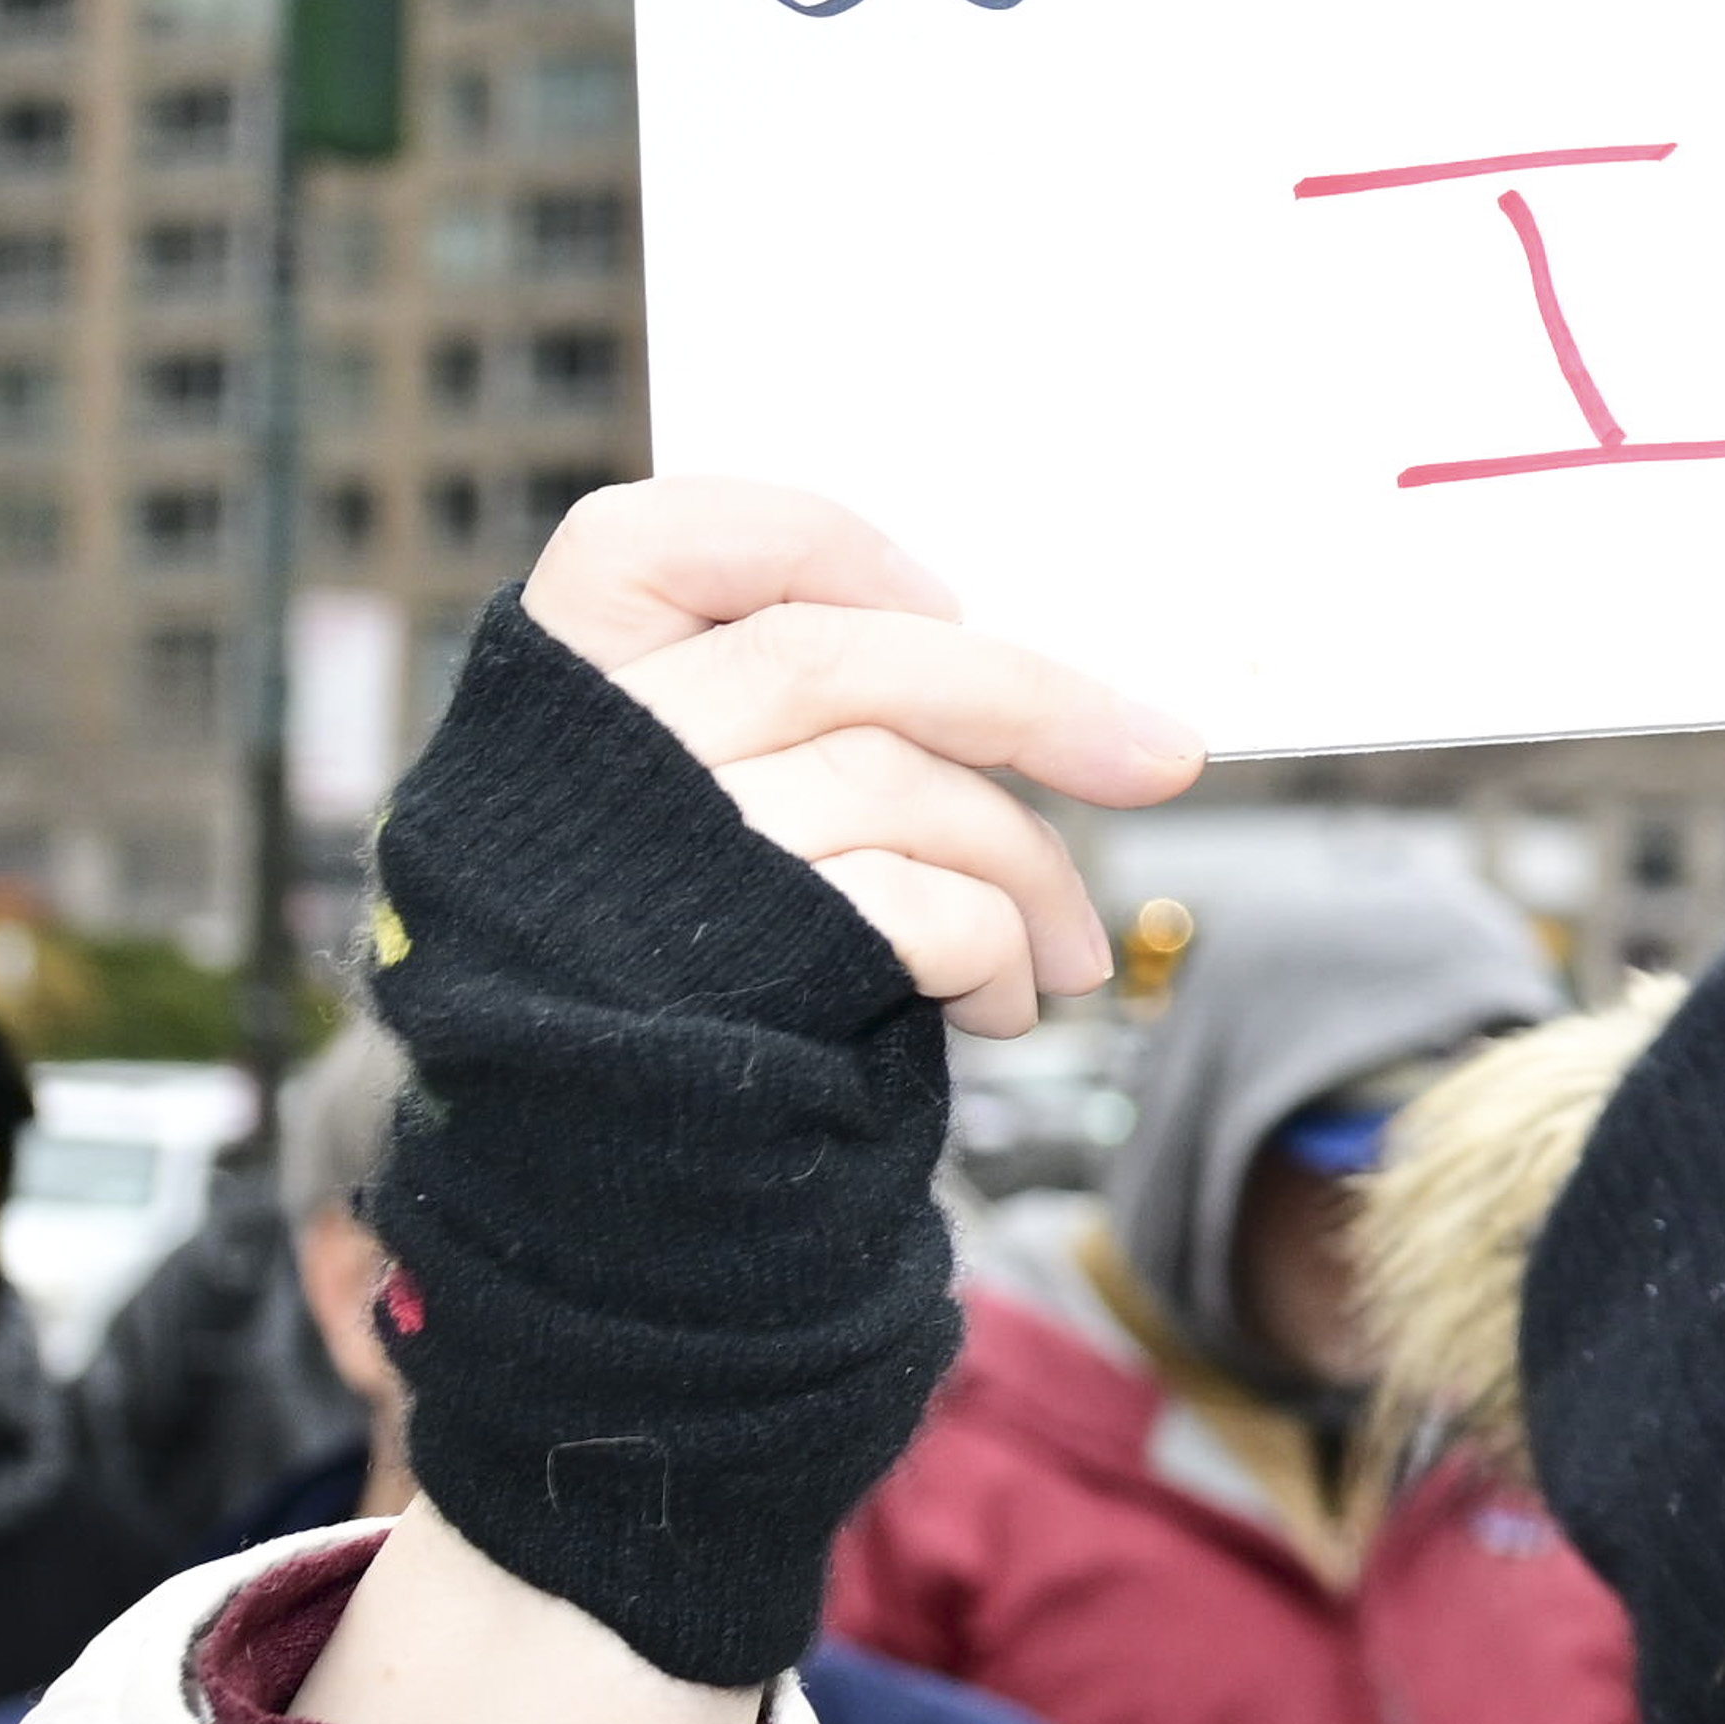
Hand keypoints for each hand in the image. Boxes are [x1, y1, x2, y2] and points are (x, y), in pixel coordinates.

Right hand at [516, 478, 1202, 1033]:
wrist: (632, 1181)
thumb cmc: (698, 982)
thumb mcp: (707, 826)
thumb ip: (801, 728)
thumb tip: (1026, 690)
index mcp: (562, 702)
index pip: (656, 542)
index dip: (814, 548)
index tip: (940, 600)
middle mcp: (597, 767)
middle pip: (832, 658)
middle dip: (1030, 699)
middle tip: (1163, 754)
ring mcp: (660, 864)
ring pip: (895, 782)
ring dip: (1024, 863)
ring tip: (1068, 949)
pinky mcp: (741, 965)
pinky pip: (918, 904)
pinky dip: (995, 948)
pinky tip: (1002, 999)